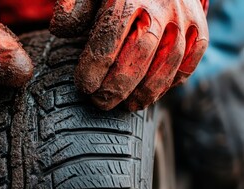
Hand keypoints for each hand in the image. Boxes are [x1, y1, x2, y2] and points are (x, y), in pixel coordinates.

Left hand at [50, 0, 207, 109]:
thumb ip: (74, 5)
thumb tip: (60, 30)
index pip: (109, 39)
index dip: (94, 69)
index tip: (83, 87)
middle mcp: (161, 5)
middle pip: (141, 54)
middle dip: (119, 85)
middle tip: (101, 103)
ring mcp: (184, 15)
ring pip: (170, 60)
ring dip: (148, 90)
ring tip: (128, 106)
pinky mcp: (199, 23)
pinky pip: (192, 56)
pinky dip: (175, 79)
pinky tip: (155, 93)